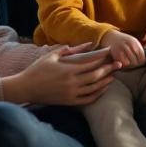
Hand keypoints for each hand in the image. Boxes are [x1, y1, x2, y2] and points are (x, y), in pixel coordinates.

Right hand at [3, 46, 118, 105]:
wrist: (27, 88)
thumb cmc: (38, 69)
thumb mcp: (52, 55)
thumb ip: (70, 49)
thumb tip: (87, 44)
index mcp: (68, 69)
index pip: (90, 63)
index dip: (102, 58)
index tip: (111, 53)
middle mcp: (72, 83)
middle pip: (96, 76)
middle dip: (109, 69)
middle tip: (119, 65)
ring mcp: (71, 94)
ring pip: (94, 89)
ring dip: (105, 82)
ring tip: (113, 76)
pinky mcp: (70, 102)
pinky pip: (88, 99)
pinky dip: (97, 94)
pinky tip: (102, 89)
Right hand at [102, 30, 144, 66]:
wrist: (111, 38)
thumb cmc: (124, 41)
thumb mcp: (133, 41)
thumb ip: (139, 49)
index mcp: (134, 42)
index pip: (142, 55)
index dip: (143, 61)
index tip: (141, 62)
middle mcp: (128, 45)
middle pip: (137, 60)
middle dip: (138, 64)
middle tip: (137, 65)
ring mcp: (121, 50)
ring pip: (131, 63)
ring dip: (132, 65)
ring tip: (132, 65)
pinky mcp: (116, 54)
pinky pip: (124, 63)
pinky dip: (126, 65)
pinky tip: (126, 64)